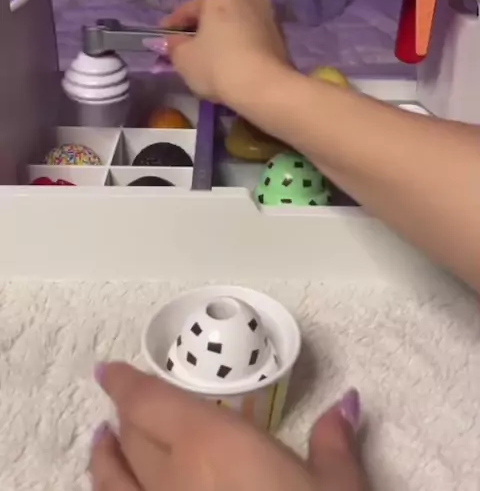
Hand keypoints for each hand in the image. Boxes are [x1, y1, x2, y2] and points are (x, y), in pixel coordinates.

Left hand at [89, 362, 368, 490]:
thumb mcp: (339, 488)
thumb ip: (333, 442)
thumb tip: (344, 403)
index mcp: (211, 444)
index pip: (150, 403)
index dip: (125, 383)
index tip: (110, 371)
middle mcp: (172, 477)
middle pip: (132, 436)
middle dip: (127, 415)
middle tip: (130, 402)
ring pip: (112, 482)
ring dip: (105, 457)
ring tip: (103, 439)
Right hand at [159, 0, 289, 106]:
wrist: (263, 87)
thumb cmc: (217, 64)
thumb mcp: (184, 57)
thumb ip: (174, 46)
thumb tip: (173, 42)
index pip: (189, 8)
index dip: (172, 25)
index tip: (161, 37)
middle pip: (215, 15)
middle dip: (199, 31)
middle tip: (183, 50)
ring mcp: (268, 17)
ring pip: (234, 28)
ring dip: (220, 40)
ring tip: (206, 61)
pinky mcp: (280, 38)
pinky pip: (249, 41)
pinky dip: (237, 50)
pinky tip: (228, 67)